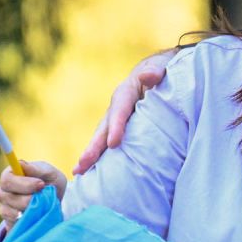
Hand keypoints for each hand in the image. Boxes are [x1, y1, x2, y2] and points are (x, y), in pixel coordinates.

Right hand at [0, 160, 66, 229]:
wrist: (55, 203)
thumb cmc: (51, 183)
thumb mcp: (50, 173)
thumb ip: (36, 169)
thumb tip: (20, 163)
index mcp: (10, 175)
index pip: (7, 179)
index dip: (23, 184)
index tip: (41, 185)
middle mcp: (3, 191)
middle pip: (5, 196)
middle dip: (26, 199)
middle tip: (42, 198)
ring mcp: (4, 207)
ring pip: (9, 212)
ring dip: (28, 210)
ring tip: (42, 206)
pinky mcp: (9, 221)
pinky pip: (13, 224)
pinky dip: (27, 220)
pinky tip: (37, 215)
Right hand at [73, 49, 174, 174]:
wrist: (157, 73)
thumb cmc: (161, 71)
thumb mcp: (160, 67)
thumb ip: (155, 71)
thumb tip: (150, 76)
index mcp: (126, 93)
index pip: (120, 110)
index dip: (116, 126)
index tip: (114, 143)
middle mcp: (116, 108)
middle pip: (103, 128)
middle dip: (94, 146)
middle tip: (84, 163)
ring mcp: (115, 120)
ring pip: (102, 138)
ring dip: (91, 155)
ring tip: (79, 171)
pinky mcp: (119, 130)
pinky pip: (108, 144)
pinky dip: (101, 157)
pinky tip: (92, 174)